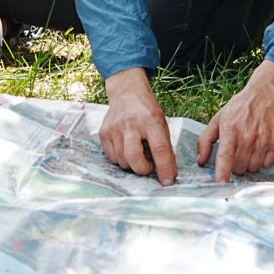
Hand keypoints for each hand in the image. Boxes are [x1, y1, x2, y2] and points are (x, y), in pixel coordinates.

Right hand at [100, 67, 176, 184]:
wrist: (126, 92)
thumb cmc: (147, 111)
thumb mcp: (162, 123)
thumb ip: (165, 146)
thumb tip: (169, 173)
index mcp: (151, 120)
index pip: (159, 149)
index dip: (164, 168)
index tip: (168, 181)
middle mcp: (131, 124)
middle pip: (135, 159)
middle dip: (144, 169)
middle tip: (149, 165)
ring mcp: (115, 128)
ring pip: (123, 162)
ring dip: (133, 164)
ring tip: (138, 152)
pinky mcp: (104, 133)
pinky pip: (113, 158)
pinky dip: (122, 159)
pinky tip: (126, 148)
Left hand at [196, 60, 273, 181]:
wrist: (266, 94)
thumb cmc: (240, 108)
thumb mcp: (218, 119)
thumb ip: (206, 140)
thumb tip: (201, 161)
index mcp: (231, 131)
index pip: (225, 157)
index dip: (222, 173)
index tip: (221, 184)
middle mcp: (248, 137)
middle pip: (239, 168)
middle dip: (236, 165)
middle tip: (237, 151)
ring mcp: (264, 140)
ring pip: (253, 169)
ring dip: (249, 163)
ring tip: (249, 148)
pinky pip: (268, 164)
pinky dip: (263, 160)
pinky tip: (261, 147)